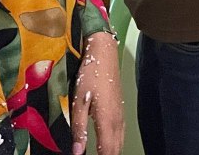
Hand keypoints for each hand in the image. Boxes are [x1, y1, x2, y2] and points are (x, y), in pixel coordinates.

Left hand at [70, 32, 123, 154]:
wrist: (104, 55)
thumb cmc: (89, 76)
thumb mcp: (79, 102)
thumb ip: (79, 128)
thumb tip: (77, 152)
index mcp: (107, 120)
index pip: (107, 151)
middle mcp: (117, 120)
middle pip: (116, 149)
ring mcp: (120, 114)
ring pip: (120, 142)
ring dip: (113, 152)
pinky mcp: (120, 109)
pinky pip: (121, 134)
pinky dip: (116, 144)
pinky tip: (110, 146)